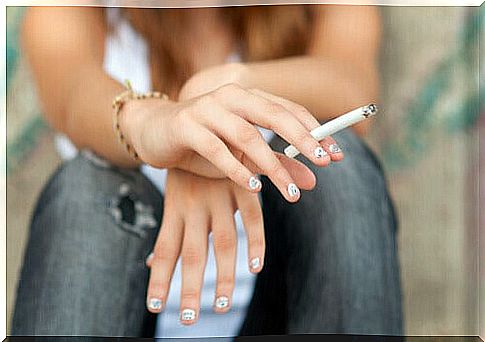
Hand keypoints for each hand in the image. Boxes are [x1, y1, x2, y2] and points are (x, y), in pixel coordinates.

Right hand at [124, 82, 342, 201]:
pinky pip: (216, 149)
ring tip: (289, 193)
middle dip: (302, 140)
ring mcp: (207, 108)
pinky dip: (236, 169)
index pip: (289, 110)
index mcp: (248, 98)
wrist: (153, 130)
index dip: (315, 131)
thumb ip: (277, 163)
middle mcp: (231, 97)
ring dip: (271, 165)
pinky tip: (254, 188)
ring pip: (247, 135)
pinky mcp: (186, 125)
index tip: (337, 154)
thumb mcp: (244, 155)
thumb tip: (313, 181)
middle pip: (274, 115)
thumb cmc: (203, 142)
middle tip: (325, 162)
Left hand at [144, 166, 313, 323]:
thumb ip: (168, 234)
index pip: (165, 250)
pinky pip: (251, 219)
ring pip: (222, 244)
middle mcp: (195, 206)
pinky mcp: (241, 186)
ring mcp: (219, 197)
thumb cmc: (188, 169)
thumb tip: (147, 263)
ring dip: (224, 277)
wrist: (205, 119)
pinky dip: (255, 243)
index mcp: (175, 207)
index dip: (159, 277)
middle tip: (188, 320)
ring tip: (223, 306)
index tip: (155, 304)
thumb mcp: (173, 196)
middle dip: (188, 288)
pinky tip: (255, 267)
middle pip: (192, 255)